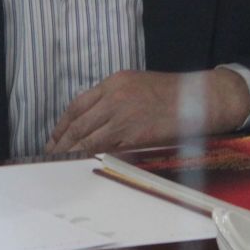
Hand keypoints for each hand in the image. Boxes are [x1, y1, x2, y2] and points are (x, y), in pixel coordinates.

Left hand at [45, 68, 249, 154]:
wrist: (200, 98)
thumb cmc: (171, 93)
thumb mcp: (137, 84)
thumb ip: (113, 98)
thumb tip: (94, 119)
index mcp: (114, 83)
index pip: (77, 105)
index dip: (62, 125)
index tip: (54, 138)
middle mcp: (114, 98)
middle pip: (78, 124)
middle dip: (61, 143)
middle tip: (49, 156)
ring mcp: (123, 117)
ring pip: (88, 139)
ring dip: (72, 154)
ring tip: (61, 166)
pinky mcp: (134, 136)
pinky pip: (107, 149)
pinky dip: (92, 158)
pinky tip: (84, 167)